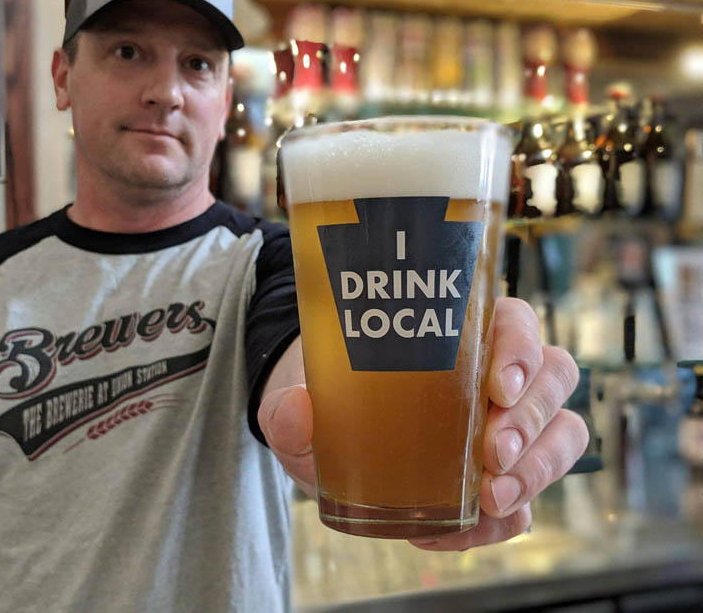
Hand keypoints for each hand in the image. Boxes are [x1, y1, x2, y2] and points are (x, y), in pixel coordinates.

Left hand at [258, 298, 588, 550]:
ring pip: (563, 435)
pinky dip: (500, 522)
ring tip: (490, 496)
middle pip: (555, 378)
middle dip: (532, 419)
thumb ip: (289, 405)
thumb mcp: (299, 398)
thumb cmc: (329, 398)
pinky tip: (450, 530)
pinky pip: (525, 504)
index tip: (496, 386)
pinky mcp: (500, 483)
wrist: (326, 439)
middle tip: (492, 452)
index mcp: (460, 336)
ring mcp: (507, 430)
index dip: (521, 349)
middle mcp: (497, 378)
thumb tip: (295, 411)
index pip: (515, 323)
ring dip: (539, 468)